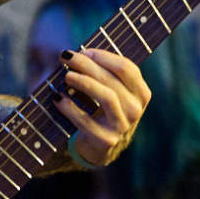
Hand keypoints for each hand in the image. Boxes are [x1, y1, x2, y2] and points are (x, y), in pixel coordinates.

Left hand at [58, 48, 150, 165]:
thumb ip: (103, 74)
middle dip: (87, 64)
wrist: (101, 148)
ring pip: (107, 97)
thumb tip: (78, 54)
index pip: (127, 68)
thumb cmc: (104, 112)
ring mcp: (122, 126)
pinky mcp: (105, 140)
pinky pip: (86, 120)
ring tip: (67, 75)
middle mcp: (135, 110)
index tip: (84, 51)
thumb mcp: (113, 93)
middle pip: (113, 79)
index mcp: (141, 94)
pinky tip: (58, 98)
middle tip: (66, 57)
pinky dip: (70, 107)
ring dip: (84, 82)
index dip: (104, 56)